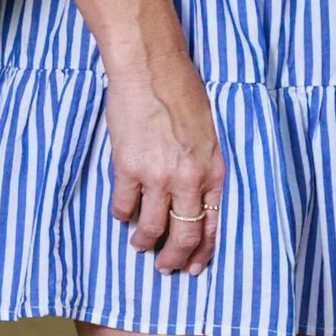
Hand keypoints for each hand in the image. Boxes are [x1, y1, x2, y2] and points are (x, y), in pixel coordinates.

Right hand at [101, 35, 223, 274]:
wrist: (150, 66)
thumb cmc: (182, 91)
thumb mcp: (209, 133)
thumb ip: (204, 167)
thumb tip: (193, 198)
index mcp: (213, 170)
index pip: (213, 225)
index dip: (203, 252)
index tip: (194, 267)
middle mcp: (188, 179)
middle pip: (184, 235)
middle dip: (174, 259)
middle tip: (165, 268)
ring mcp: (157, 175)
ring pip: (151, 228)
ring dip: (144, 242)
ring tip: (139, 245)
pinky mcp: (128, 168)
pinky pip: (123, 206)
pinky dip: (121, 215)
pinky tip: (122, 214)